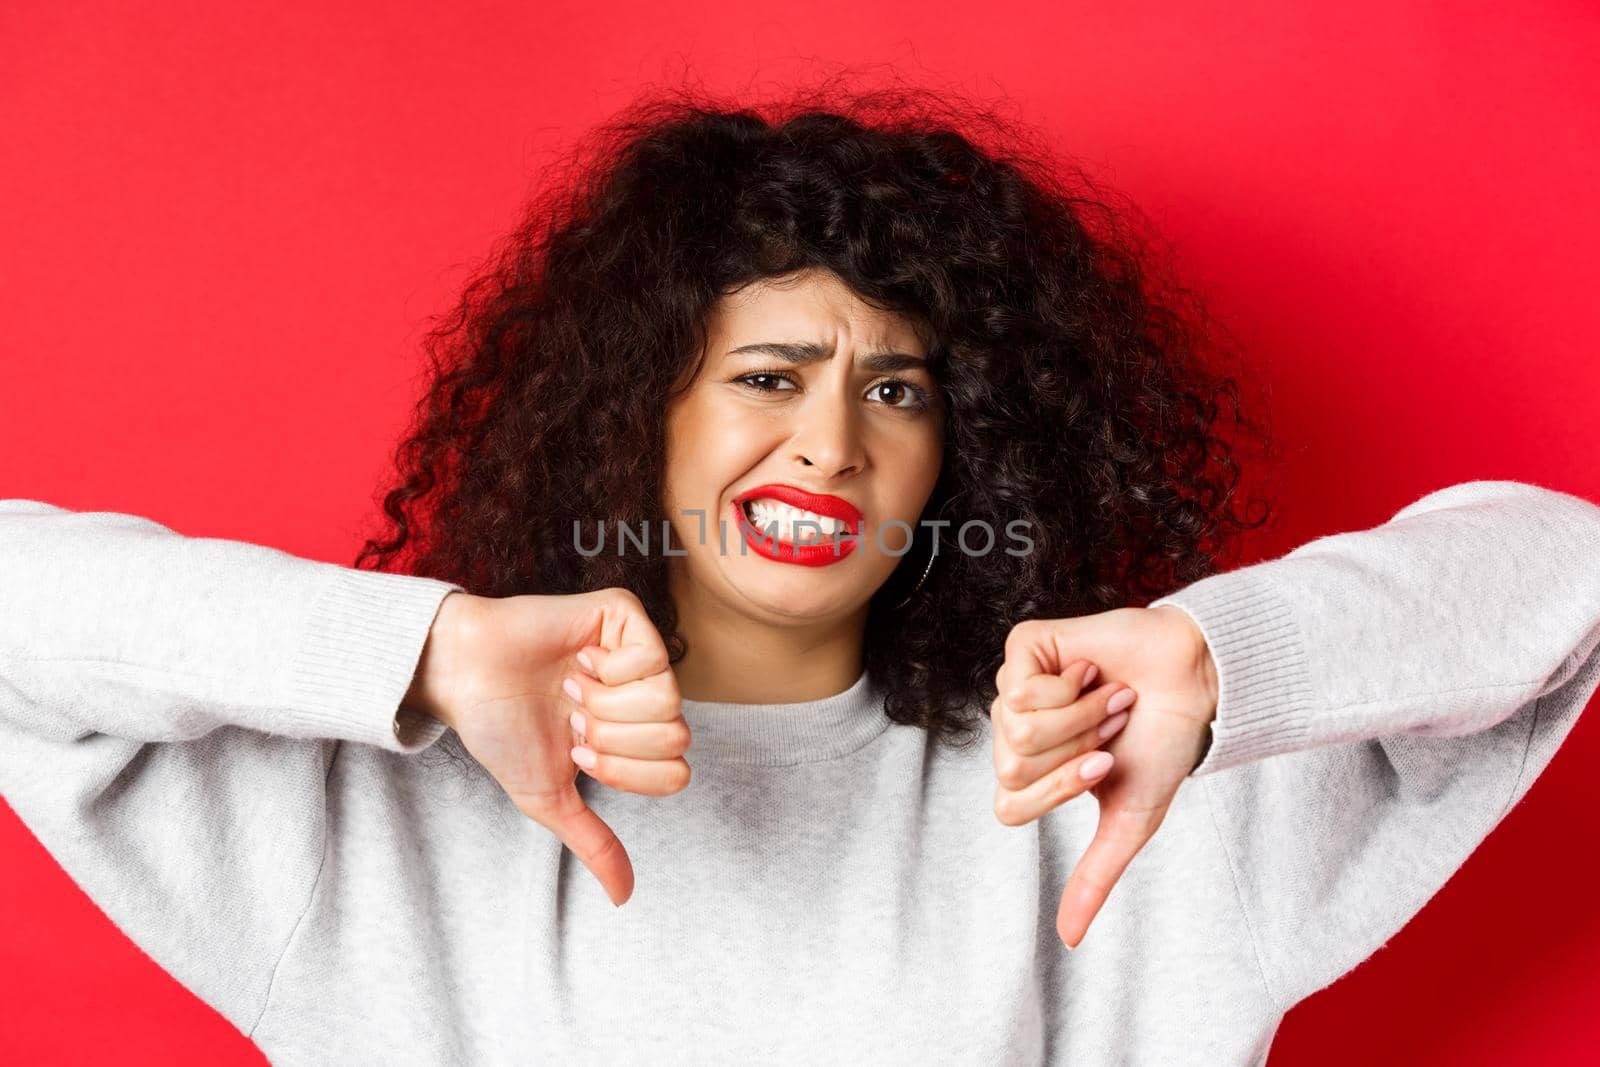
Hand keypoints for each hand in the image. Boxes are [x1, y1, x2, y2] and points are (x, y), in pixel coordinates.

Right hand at [403, 587, 689, 907]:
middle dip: (612, 739)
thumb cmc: (501, 729)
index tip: (576, 752)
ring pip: (666, 701)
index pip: (674, 773)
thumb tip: (624, 897)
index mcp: (635, 734)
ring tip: (570, 688)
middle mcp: (645, 692)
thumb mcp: (550, 797)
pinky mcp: (624, 614)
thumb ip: (594, 842)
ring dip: (606, 704)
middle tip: (572, 717)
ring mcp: (638, 651)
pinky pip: (652, 657)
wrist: (463, 677)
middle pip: (675, 737)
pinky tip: (577, 659)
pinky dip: (607, 669)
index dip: (621, 773)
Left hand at [990, 604, 1217, 948]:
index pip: (1007, 805)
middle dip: (1077, 748)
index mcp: (1030, 771)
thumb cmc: (1161, 744)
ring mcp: (1014, 686)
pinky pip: (1023, 688)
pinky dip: (1073, 687)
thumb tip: (1069, 939)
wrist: (1193, 683)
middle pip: (1011, 766)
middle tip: (1110, 725)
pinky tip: (1093, 671)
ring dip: (1081, 716)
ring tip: (1107, 697)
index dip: (1062, 788)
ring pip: (1017, 727)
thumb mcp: (1128, 818)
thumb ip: (1094, 875)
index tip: (1106, 764)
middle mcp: (1013, 729)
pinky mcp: (1024, 648)